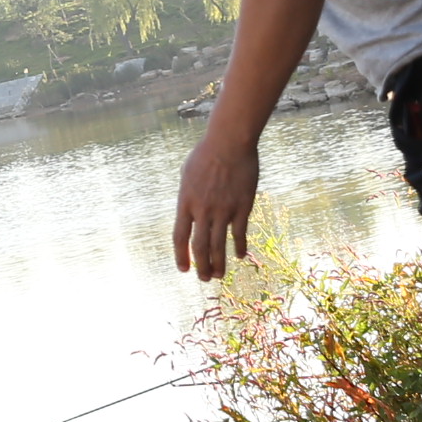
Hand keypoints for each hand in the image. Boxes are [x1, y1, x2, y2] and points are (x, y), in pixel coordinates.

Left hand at [174, 133, 259, 280]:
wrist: (229, 142)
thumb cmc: (206, 154)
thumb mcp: (187, 174)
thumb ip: (187, 195)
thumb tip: (188, 209)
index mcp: (186, 202)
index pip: (179, 237)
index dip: (181, 256)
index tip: (183, 269)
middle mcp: (203, 210)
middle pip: (200, 246)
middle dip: (201, 266)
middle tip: (204, 279)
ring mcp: (223, 210)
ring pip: (219, 245)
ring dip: (218, 264)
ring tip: (218, 276)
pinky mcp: (242, 206)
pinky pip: (240, 233)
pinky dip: (239, 246)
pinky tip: (240, 256)